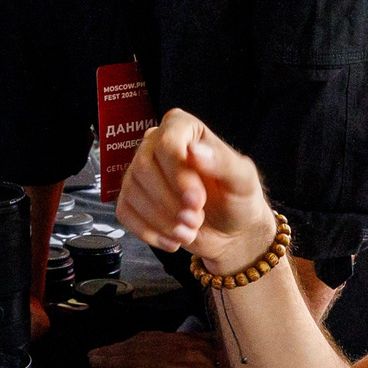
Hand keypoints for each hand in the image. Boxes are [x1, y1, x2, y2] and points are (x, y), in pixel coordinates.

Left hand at [86, 329, 236, 367]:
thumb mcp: (225, 349)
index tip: (116, 346)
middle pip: (139, 346)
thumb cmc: (247, 362)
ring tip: (93, 362)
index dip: (131, 343)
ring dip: (111, 359)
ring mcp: (174, 361)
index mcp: (190, 340)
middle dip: (115, 350)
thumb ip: (206, 349)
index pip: (153, 339)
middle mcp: (178, 347)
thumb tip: (197, 356)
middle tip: (93, 355)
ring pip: (135, 358)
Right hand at [116, 108, 276, 275]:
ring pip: (132, 192)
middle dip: (170, 202)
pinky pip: (125, 213)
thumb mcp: (242, 179)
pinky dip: (149, 232)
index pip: (167, 143)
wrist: (231, 232)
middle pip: (143, 167)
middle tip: (196, 219)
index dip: (179, 175)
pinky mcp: (131, 198)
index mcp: (183, 128)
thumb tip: (194, 150)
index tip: (197, 200)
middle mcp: (155, 144)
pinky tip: (172, 239)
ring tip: (189, 231)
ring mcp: (139, 171)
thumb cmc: (238, 199)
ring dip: (162, 220)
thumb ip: (222, 162)